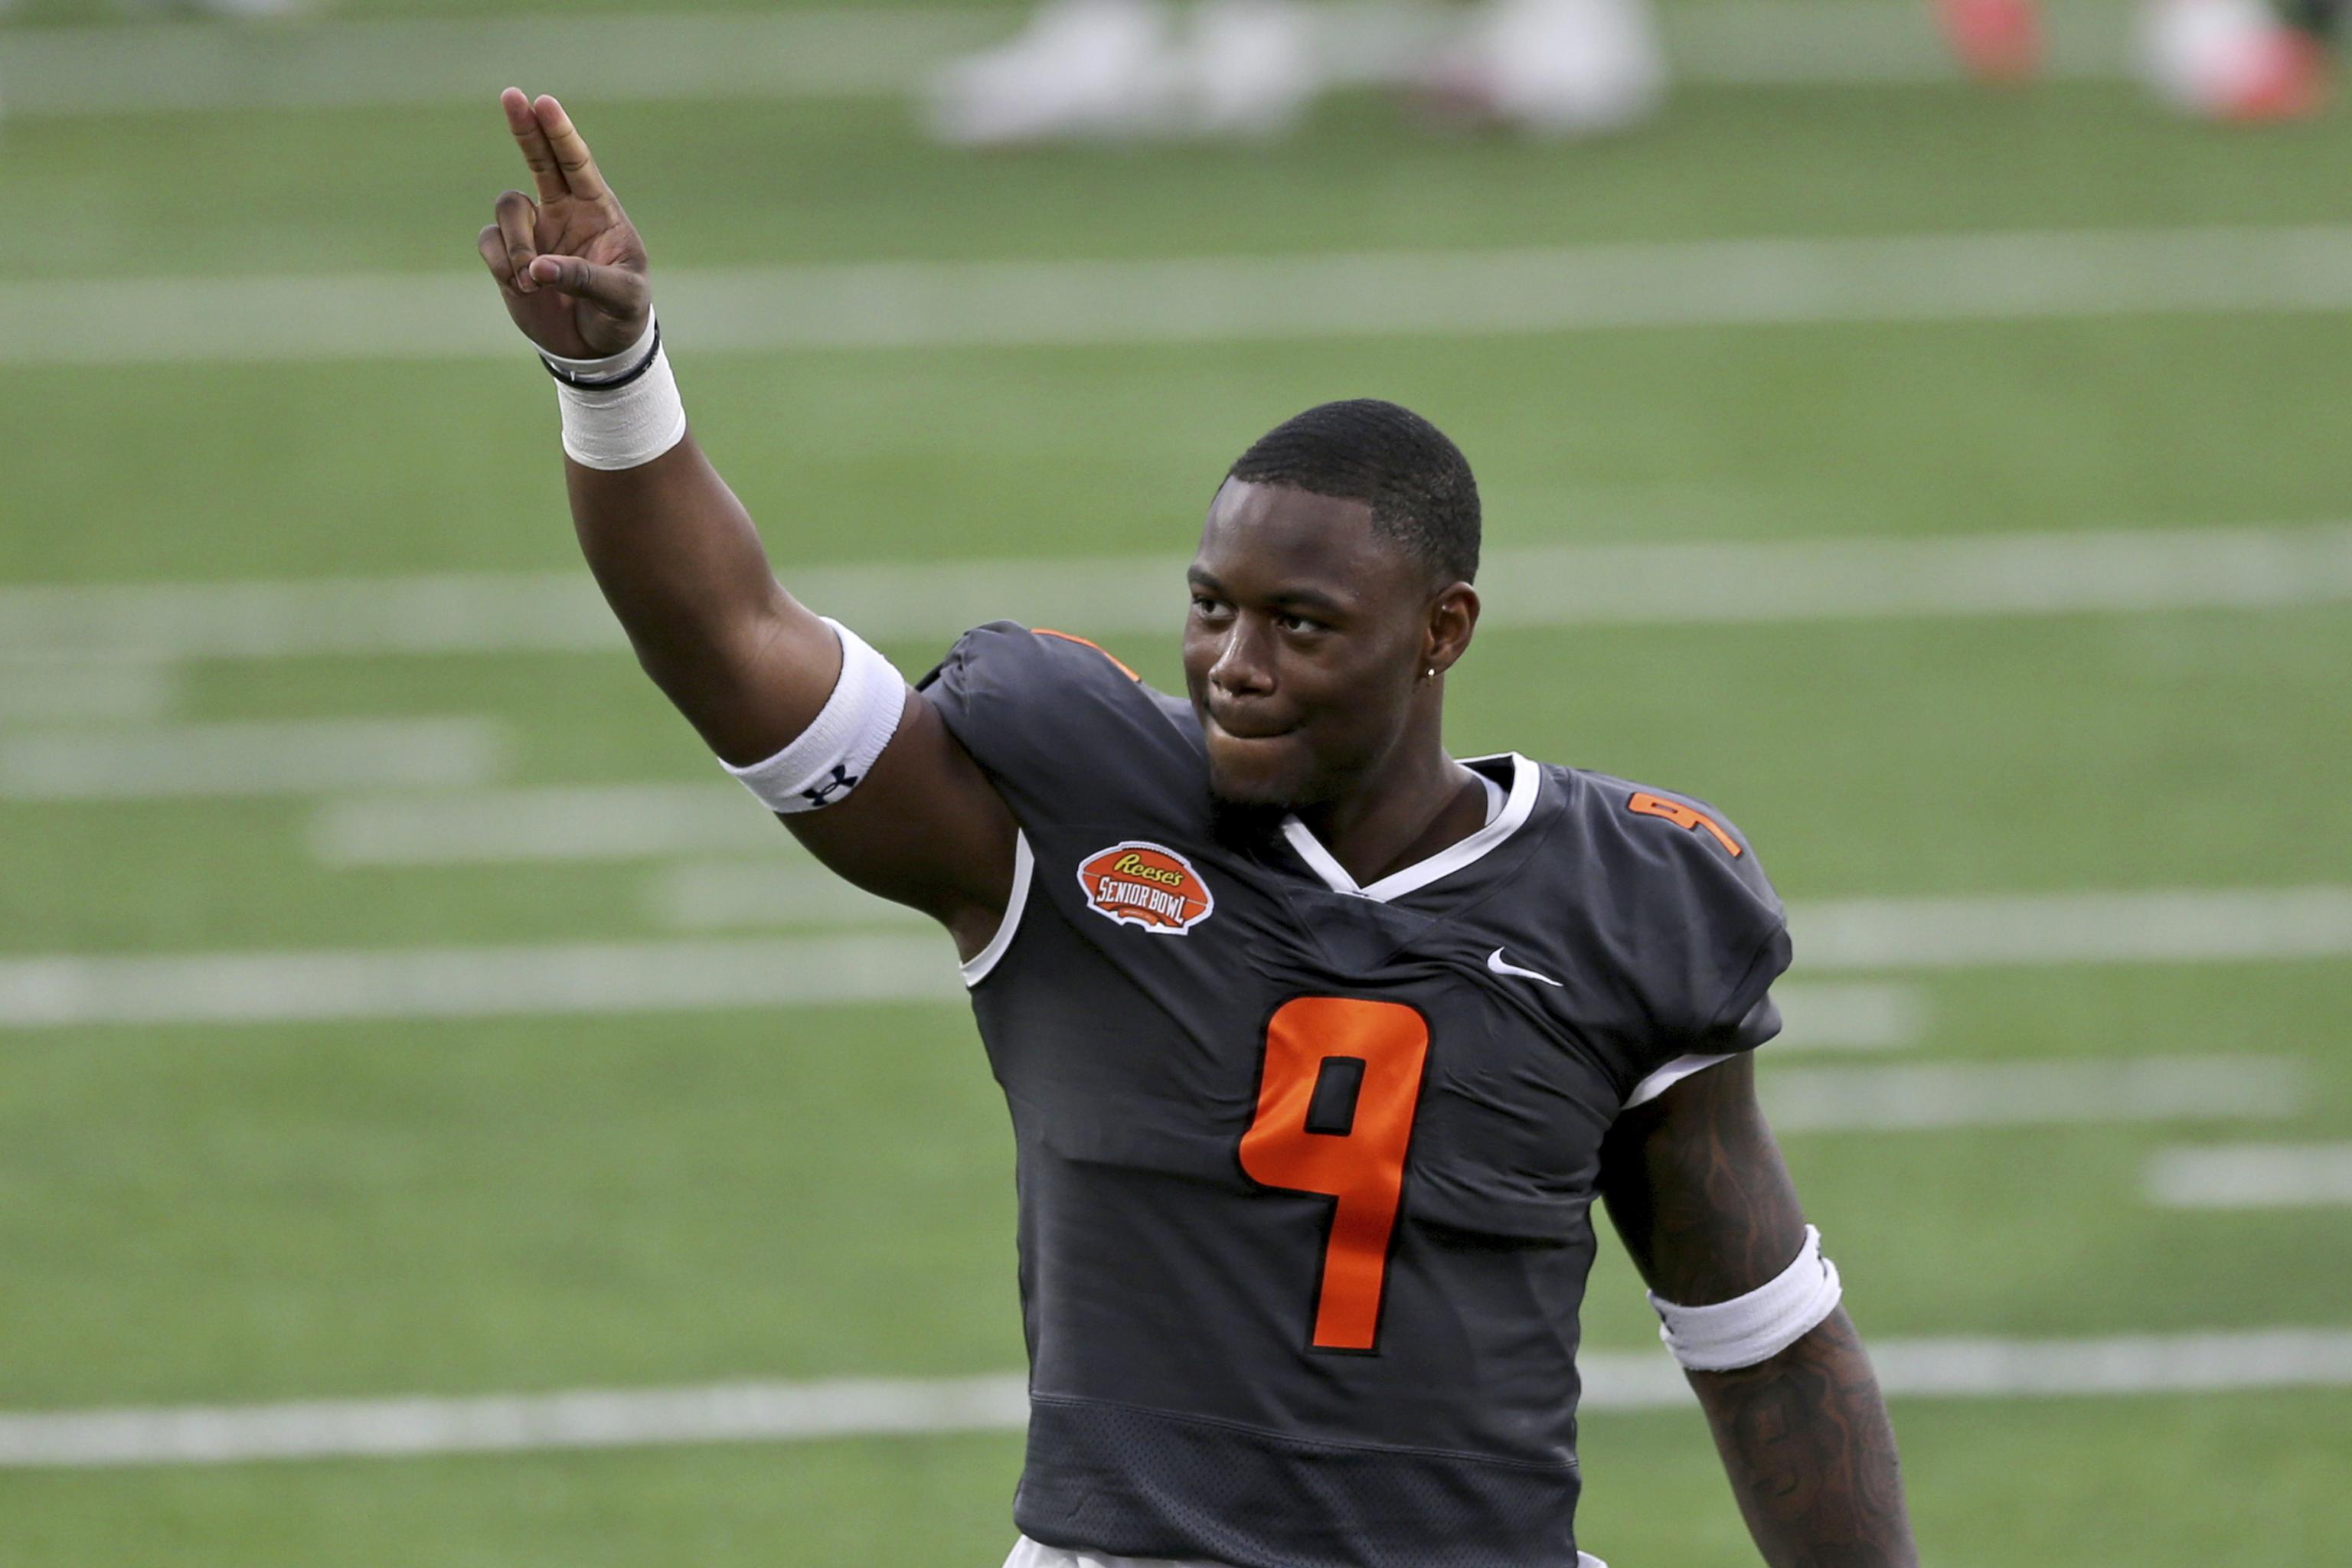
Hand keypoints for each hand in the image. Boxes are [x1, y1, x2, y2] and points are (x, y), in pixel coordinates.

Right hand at [477, 89, 650, 358]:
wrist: (596, 348)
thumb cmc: (622, 314)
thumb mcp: (621, 297)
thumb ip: (585, 279)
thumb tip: (538, 268)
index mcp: (598, 211)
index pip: (577, 163)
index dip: (561, 133)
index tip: (545, 104)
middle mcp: (563, 211)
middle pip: (540, 158)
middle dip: (526, 128)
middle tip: (512, 96)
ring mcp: (534, 231)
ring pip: (508, 207)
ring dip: (517, 243)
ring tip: (534, 280)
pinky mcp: (508, 255)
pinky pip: (489, 241)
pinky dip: (501, 262)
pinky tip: (524, 286)